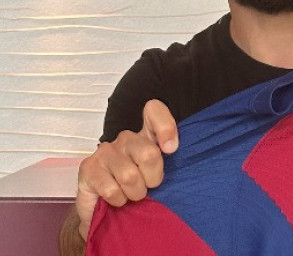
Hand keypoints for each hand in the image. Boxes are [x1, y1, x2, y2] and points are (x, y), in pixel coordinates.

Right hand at [75, 100, 177, 239]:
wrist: (106, 211)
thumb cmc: (139, 189)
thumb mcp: (160, 174)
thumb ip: (173, 162)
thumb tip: (172, 148)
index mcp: (146, 135)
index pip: (154, 111)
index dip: (166, 127)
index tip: (171, 149)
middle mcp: (126, 138)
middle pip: (149, 153)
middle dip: (153, 179)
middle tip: (148, 186)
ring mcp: (105, 151)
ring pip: (129, 176)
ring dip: (135, 193)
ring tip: (132, 194)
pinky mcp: (88, 167)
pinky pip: (111, 189)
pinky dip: (118, 200)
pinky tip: (116, 199)